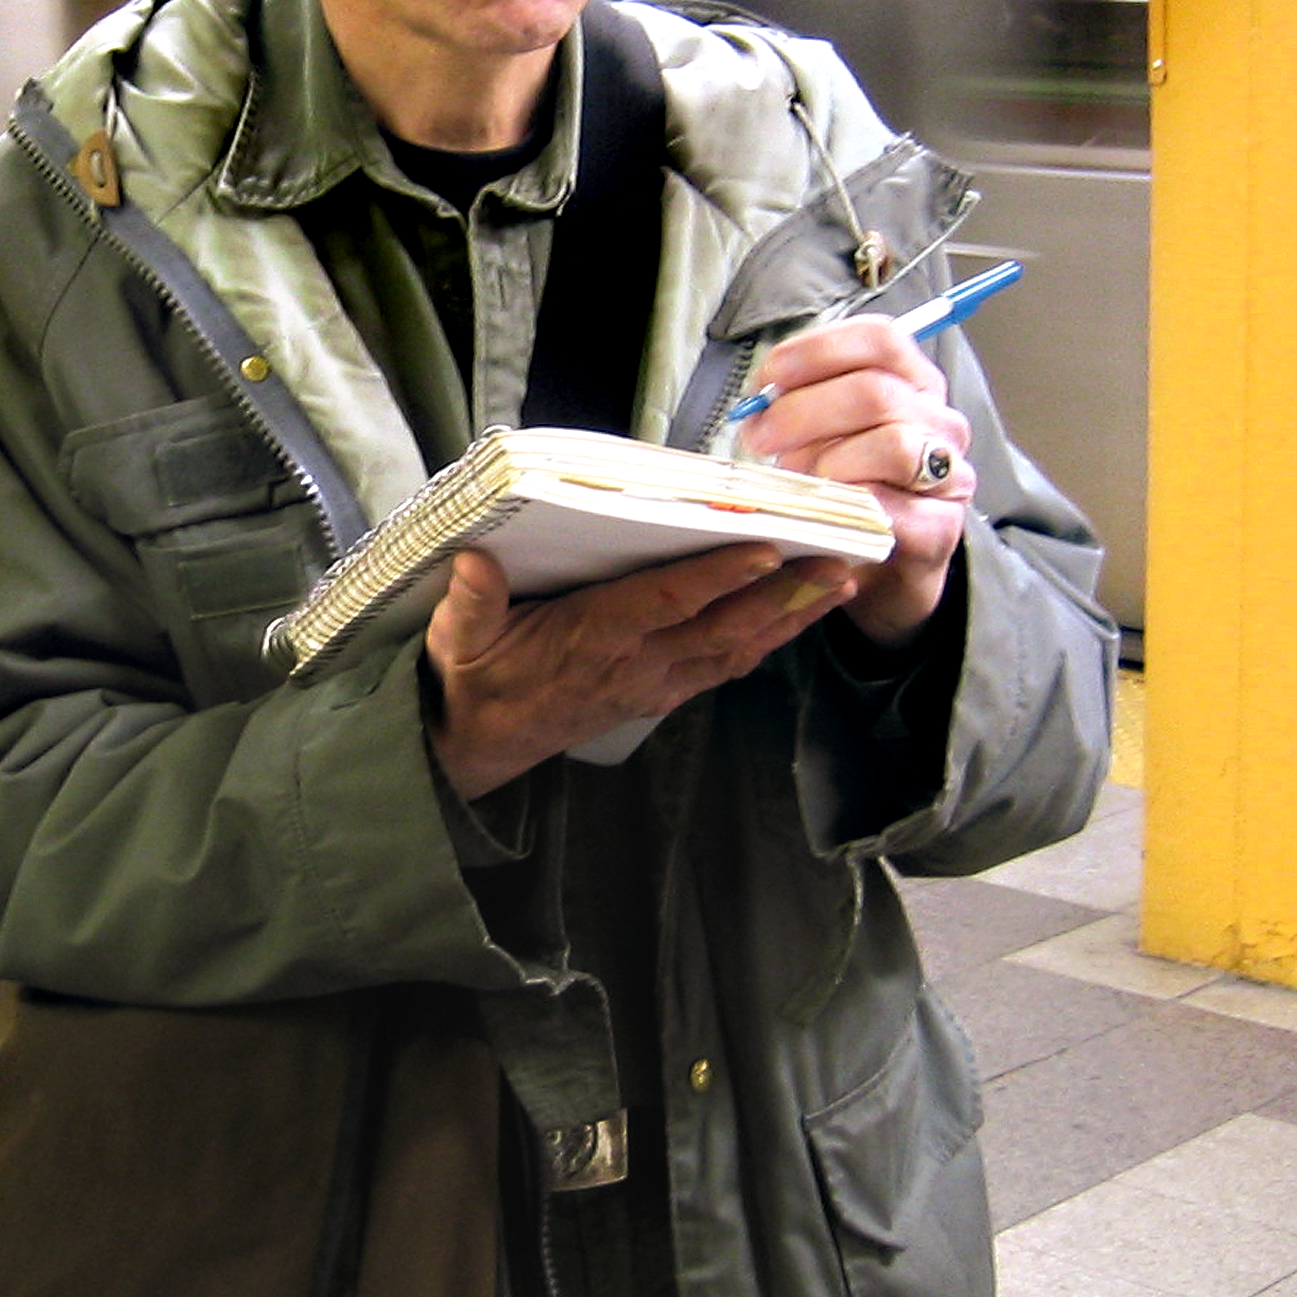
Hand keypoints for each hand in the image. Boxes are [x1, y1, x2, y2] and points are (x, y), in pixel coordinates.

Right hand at [423, 544, 857, 799]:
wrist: (480, 747)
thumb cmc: (474, 681)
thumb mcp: (458, 640)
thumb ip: (471, 601)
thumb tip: (473, 559)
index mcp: (592, 639)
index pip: (666, 603)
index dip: (717, 577)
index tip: (765, 548)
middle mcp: (635, 663)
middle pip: (723, 627)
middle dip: (784, 596)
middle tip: (839, 565)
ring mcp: (653, 683)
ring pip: (735, 648)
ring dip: (789, 618)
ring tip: (839, 584)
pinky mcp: (659, 693)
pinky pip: (723, 666)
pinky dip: (765, 641)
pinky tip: (796, 618)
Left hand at [738, 315, 973, 650]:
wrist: (885, 569)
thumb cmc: (846, 490)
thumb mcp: (824, 434)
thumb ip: (801, 404)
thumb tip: (757, 404)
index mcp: (914, 383)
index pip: (880, 339)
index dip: (817, 351)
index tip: (767, 378)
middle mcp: (940, 421)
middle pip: (875, 391)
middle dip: (802, 412)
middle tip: (760, 438)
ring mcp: (948, 474)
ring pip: (891, 444)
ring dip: (827, 461)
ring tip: (794, 480)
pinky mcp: (939, 528)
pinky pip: (892, 505)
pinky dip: (847, 506)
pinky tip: (820, 512)